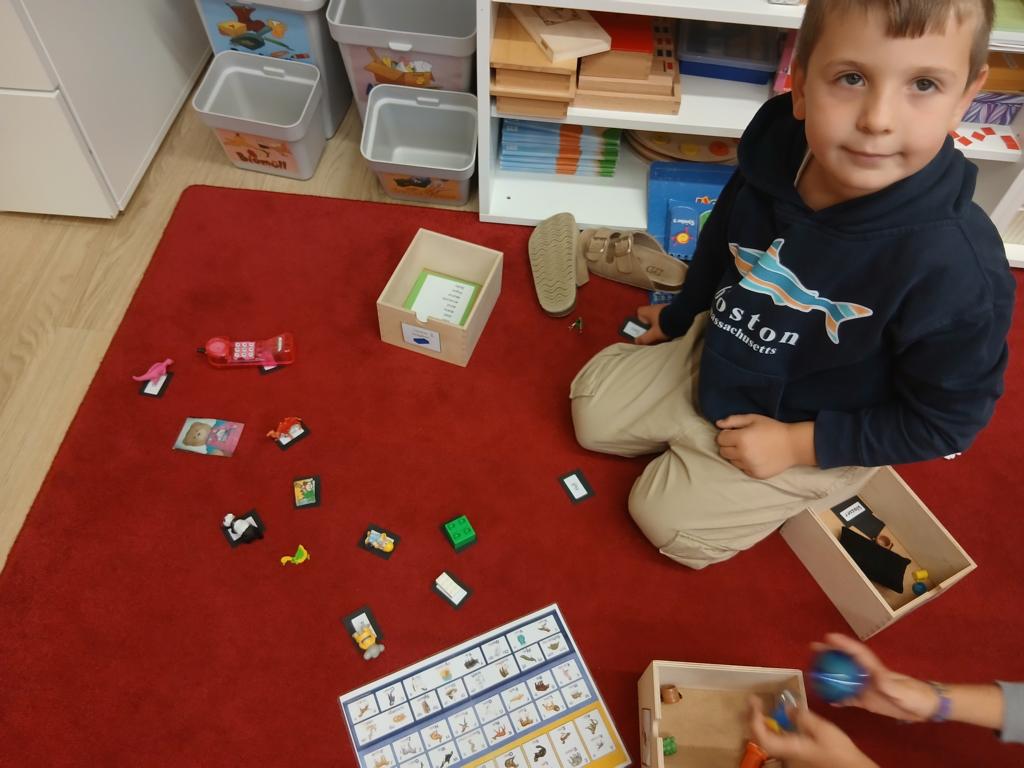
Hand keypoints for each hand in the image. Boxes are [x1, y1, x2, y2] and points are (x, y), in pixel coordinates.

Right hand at [634, 304, 668, 344]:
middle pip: (648, 316)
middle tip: (652, 333)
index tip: (642, 328)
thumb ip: (644, 338)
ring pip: (657, 317)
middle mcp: (653, 306)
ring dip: (659, 324)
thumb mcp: (653, 334)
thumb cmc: (664, 324)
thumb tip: (636, 341)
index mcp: (646, 310)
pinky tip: (670, 328)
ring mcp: (663, 307)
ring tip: (662, 332)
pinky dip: (666, 322)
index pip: (639, 312)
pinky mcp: (671, 309)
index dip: (639, 320)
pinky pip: (665, 316)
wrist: (682, 317)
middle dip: (650, 324)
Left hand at [715, 414, 813, 478]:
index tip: (735, 432)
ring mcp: (749, 466)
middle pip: (723, 451)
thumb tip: (718, 424)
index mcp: (741, 439)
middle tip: (741, 441)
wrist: (793, 445)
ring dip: (736, 455)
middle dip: (729, 445)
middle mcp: (742, 454)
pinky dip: (745, 463)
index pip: (720, 439)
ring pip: (731, 461)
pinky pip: (741, 469)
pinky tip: (756, 456)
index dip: (726, 434)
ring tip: (750, 448)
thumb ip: (734, 420)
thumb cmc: (773, 429)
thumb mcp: (753, 418)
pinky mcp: (755, 474)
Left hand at [748, 696, 877, 767]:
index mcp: (789, 748)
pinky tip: (775, 719)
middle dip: (753, 718)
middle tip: (754, 701)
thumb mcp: (822, 729)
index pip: (761, 735)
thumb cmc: (839, 751)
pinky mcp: (796, 755)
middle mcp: (785, 755)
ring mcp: (790, 757)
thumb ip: (802, 717)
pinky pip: (776, 740)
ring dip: (760, 723)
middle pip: (760, 738)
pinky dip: (770, 728)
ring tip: (759, 707)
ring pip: (767, 739)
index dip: (754, 718)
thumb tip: (786, 707)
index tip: (755, 700)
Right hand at [814, 634, 939, 721]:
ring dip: (830, 674)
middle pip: (846, 661)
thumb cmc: (916, 696)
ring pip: (844, 678)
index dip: (844, 644)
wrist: (925, 708)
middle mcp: (867, 676)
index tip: (829, 637)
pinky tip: (828, 700)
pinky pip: (849, 698)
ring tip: (814, 670)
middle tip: (814, 647)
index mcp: (876, 670)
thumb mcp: (903, 691)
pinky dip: (838, 697)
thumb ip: (889, 685)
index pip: (857, 653)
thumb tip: (877, 678)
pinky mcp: (868, 701)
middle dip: (831, 653)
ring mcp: (866, 688)